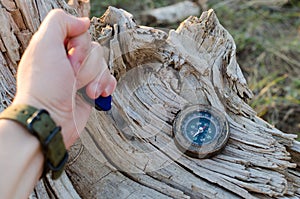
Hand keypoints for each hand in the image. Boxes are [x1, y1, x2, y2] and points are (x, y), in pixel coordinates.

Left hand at [12, 9, 116, 147]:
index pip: (80, 32)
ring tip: (83, 90)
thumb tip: (83, 22)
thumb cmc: (44, 89)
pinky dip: (106, 86)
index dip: (79, 45)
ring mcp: (81, 76)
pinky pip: (109, 79)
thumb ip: (60, 23)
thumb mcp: (44, 46)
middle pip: (95, 49)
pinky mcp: (92, 90)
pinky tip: (98, 93)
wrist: (52, 121)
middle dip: (86, 65)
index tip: (69, 58)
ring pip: (103, 65)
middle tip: (72, 76)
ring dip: (95, 79)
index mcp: (56, 48)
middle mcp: (69, 61)